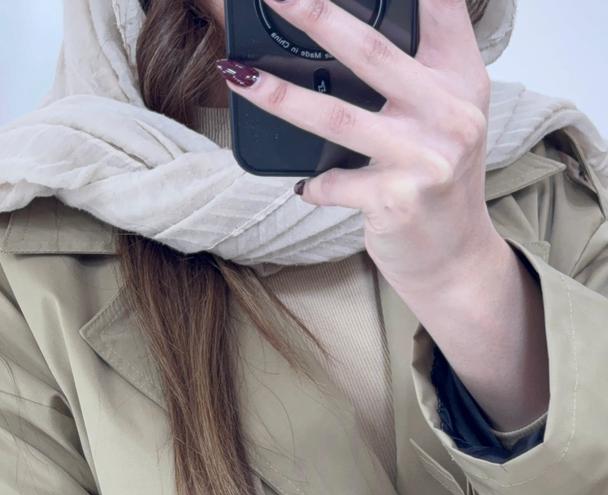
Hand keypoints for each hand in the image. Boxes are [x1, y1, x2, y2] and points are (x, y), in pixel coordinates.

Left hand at [216, 0, 497, 296]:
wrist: (456, 260)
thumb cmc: (440, 182)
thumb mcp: (446, 115)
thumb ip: (417, 67)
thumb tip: (337, 24)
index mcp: (461, 79)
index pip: (439, 6)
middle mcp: (451, 114)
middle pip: (372, 51)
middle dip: (316, 16)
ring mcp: (425, 159)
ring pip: (337, 116)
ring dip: (280, 95)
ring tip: (239, 76)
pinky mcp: (397, 201)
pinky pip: (333, 183)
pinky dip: (313, 184)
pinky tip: (305, 185)